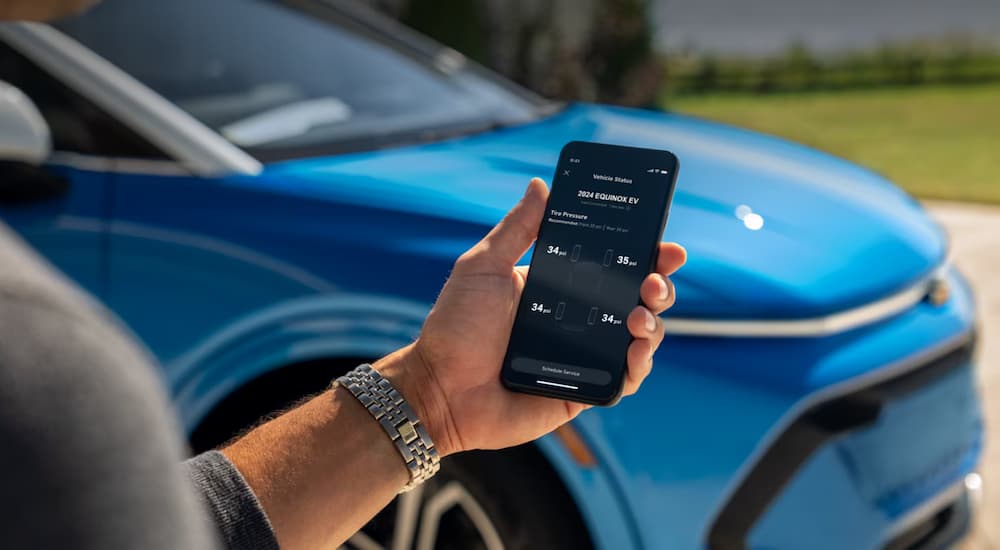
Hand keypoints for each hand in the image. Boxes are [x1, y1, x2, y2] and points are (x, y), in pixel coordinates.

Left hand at [379, 178, 685, 455]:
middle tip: (654, 280)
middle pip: (636, 299)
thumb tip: (540, 184)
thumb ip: (516, 229)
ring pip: (638, 338)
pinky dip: (638, 366)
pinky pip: (623, 380)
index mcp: (558, 288)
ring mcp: (583, 357)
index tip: (665, 245)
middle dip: (658, 286)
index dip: (644, 255)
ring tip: (639, 317)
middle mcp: (577, 321)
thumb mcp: (483, 267)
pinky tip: (636, 352)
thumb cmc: (454, 328)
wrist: (438, 390)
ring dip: (652, 324)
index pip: (612, 266)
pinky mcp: (583, 391)